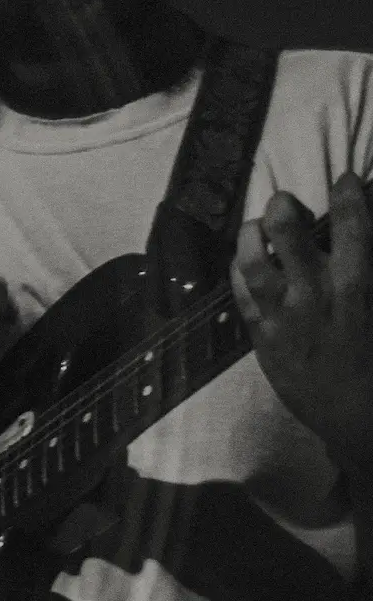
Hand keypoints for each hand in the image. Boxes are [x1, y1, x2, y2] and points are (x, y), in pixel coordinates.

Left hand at [229, 172, 372, 472]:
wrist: (355, 419)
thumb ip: (366, 271)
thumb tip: (362, 241)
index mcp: (356, 288)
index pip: (352, 226)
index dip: (348, 195)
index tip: (344, 182)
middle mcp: (314, 294)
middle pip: (286, 229)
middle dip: (284, 205)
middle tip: (286, 203)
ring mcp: (281, 315)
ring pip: (252, 257)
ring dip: (253, 233)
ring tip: (260, 228)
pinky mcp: (260, 335)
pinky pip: (239, 290)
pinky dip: (241, 267)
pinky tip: (249, 262)